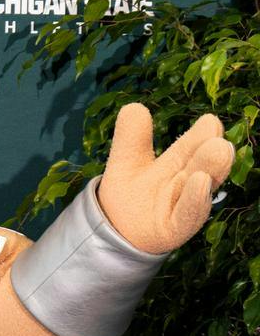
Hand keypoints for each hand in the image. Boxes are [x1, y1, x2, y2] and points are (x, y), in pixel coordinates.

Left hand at [97, 102, 234, 254]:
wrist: (116, 229)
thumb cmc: (129, 191)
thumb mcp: (126, 160)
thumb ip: (131, 136)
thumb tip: (133, 106)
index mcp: (178, 161)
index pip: (192, 144)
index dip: (202, 133)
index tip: (210, 121)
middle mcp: (187, 181)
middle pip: (202, 164)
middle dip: (211, 152)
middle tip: (219, 140)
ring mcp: (184, 205)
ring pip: (200, 187)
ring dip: (209, 169)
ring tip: (218, 151)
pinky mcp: (176, 228)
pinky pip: (189, 214)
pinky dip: (195, 199)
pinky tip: (200, 181)